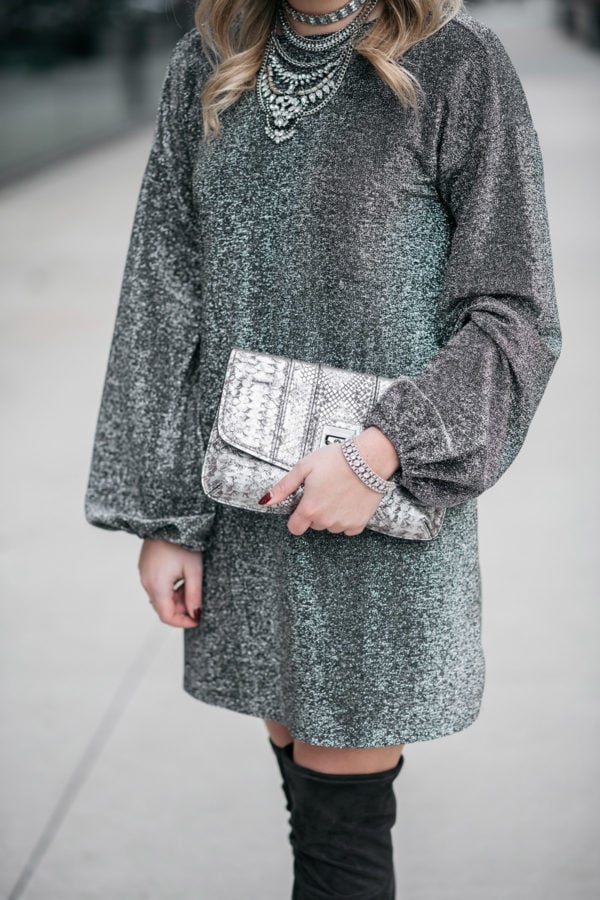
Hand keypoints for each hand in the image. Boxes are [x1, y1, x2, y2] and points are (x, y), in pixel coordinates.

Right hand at [138, 539, 202, 627]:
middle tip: (198, 597)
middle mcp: (146, 582)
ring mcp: (144, 574)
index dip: (183, 622)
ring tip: (191, 582)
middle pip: (163, 608)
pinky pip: (157, 586)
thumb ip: (194, 595)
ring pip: (160, 597)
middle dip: (181, 608)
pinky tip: (182, 575)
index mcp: (157, 586)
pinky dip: (170, 588)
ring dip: (176, 597)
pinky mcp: (146, 567)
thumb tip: (195, 615)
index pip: (167, 616)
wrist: (167, 519)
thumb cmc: (183, 543)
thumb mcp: (194, 570)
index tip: (198, 619)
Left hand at [258, 426, 400, 536]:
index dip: (296, 517)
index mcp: (310, 508)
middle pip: (313, 525)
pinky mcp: (359, 523)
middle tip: (323, 491)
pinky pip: (347, 528)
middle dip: (315, 511)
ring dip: (331, 515)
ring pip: (330, 526)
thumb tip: (266, 501)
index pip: (295, 528)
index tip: (303, 505)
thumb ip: (284, 487)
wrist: (369, 459)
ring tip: (337, 493)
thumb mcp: (304, 467)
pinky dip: (347, 518)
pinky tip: (348, 501)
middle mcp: (326, 520)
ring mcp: (343, 523)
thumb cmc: (337, 460)